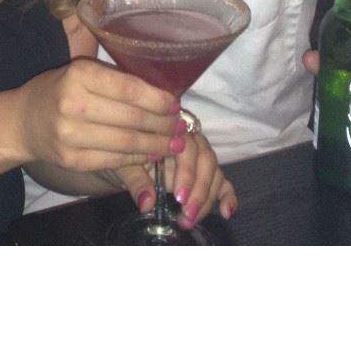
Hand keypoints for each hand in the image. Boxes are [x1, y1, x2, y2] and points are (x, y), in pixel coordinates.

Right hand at [16, 57, 182, 172]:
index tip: (176, 104)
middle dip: (163, 125)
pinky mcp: (72, 161)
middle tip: (181, 127)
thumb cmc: (61, 91)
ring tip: (174, 143)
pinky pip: (114, 160)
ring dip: (157, 145)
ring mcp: (70, 136)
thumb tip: (165, 95)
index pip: (128, 89)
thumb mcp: (83, 74)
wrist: (23, 121)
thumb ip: (117, 82)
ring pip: (126, 143)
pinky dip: (138, 158)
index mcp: (78, 75)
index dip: (158, 99)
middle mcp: (72, 104)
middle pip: (131, 118)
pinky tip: (152, 154)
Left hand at [113, 130, 236, 228]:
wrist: (122, 154)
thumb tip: (147, 204)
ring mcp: (199, 154)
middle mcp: (189, 138)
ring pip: (214, 171)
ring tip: (190, 220)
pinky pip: (223, 180)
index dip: (187, 172)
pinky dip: (227, 195)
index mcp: (169, 130)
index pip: (187, 147)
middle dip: (199, 190)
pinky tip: (227, 212)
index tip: (179, 197)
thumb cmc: (123, 153)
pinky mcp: (205, 171)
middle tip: (185, 215)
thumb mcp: (123, 164)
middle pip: (206, 160)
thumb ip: (136, 180)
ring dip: (207, 198)